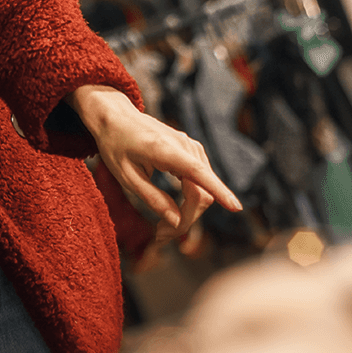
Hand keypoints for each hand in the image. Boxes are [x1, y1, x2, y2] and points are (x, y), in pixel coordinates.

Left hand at [68, 85, 242, 241]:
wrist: (115, 116)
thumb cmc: (116, 144)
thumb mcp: (125, 175)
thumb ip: (152, 198)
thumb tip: (177, 222)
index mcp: (164, 149)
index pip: (197, 172)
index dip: (218, 191)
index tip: (236, 207)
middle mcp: (184, 145)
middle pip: (201, 192)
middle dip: (187, 219)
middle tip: (160, 236)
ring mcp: (190, 147)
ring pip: (203, 190)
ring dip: (188, 213)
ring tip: (161, 229)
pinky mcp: (192, 152)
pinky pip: (200, 182)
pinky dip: (190, 200)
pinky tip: (174, 212)